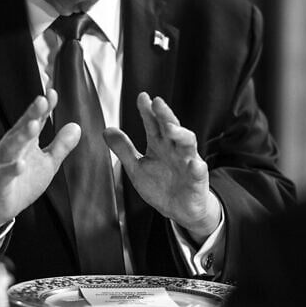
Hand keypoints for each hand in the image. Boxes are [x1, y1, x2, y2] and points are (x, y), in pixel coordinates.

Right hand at [0, 90, 79, 238]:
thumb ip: (61, 145)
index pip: (35, 120)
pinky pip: (5, 174)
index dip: (43, 108)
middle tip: (42, 100)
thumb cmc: (22, 181)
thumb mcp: (48, 163)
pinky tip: (20, 164)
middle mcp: (12, 148)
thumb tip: (76, 126)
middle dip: (31, 114)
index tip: (52, 93)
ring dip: (21, 136)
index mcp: (24, 141)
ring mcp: (4, 163)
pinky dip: (12, 169)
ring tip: (32, 125)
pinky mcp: (0, 181)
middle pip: (23, 128)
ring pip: (12, 147)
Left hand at [105, 92, 221, 241]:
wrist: (179, 210)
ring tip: (170, 128)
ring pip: (188, 143)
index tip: (142, 97)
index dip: (147, 111)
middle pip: (171, 127)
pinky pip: (199, 171)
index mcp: (159, 145)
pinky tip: (194, 164)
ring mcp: (188, 162)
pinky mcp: (197, 179)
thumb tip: (106, 130)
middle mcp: (175, 149)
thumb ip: (124, 149)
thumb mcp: (136, 168)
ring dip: (180, 134)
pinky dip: (197, 167)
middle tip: (157, 102)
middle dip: (165, 114)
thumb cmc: (160, 186)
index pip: (153, 123)